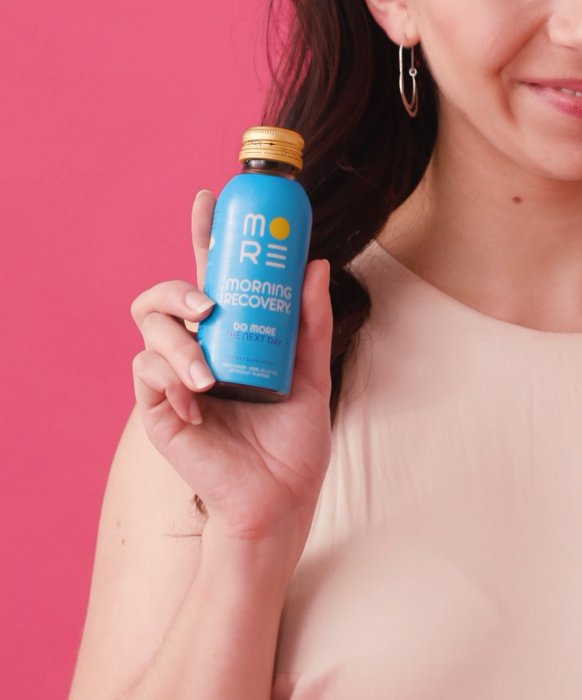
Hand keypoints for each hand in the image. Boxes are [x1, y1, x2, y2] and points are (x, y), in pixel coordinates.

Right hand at [130, 188, 333, 554]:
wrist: (280, 500)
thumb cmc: (293, 443)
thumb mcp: (311, 376)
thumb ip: (309, 323)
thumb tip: (315, 263)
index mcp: (229, 335)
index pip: (208, 274)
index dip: (203, 234)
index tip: (210, 199)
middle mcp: (196, 349)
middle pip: (162, 296)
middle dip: (178, 289)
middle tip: (207, 304)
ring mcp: (173, 379)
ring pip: (150, 331)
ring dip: (178, 344)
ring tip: (210, 376)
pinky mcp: (159, 411)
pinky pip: (147, 376)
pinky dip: (172, 382)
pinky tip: (200, 404)